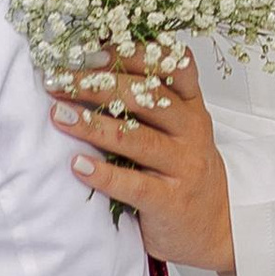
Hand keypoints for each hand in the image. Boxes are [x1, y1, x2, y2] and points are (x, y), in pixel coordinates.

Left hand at [49, 50, 235, 275]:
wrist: (214, 226)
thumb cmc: (185, 170)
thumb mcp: (179, 128)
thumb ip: (149, 100)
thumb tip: (95, 64)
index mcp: (192, 106)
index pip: (173, 65)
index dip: (134, 52)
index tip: (94, 49)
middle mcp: (190, 131)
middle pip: (145, 97)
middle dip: (96, 84)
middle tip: (59, 80)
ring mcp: (183, 166)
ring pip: (136, 137)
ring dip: (92, 124)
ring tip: (59, 115)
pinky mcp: (171, 201)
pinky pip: (135, 185)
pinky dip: (104, 174)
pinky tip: (78, 165)